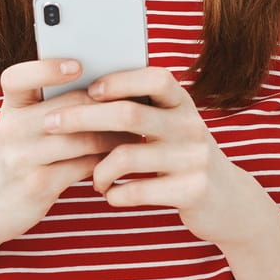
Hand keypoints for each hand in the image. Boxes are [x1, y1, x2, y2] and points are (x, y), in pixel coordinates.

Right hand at [0, 58, 144, 252]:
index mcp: (9, 108)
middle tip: (136, 102)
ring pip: (82, 138)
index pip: (17, 77)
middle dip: (106, 105)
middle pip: (68, 107)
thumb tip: (104, 87)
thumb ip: (49, 108)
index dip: (47, 69)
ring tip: (133, 131)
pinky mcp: (37, 185)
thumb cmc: (15, 159)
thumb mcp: (19, 129)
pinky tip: (117, 157)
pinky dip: (105, 160)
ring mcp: (22, 158)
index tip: (78, 66)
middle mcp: (11, 129)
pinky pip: (83, 166)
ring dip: (114, 134)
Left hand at [40, 65, 273, 250]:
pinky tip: (111, 195)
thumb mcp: (172, 127)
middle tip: (51, 125)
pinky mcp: (192, 191)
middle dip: (82, 118)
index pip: (154, 77)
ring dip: (98, 169)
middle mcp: (192, 125)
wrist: (229, 202)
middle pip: (129, 114)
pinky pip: (137, 191)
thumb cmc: (182, 157)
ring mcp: (194, 158)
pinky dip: (116, 194)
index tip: (88, 89)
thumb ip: (142, 109)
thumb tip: (80, 90)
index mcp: (183, 103)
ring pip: (127, 156)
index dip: (119, 80)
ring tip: (93, 178)